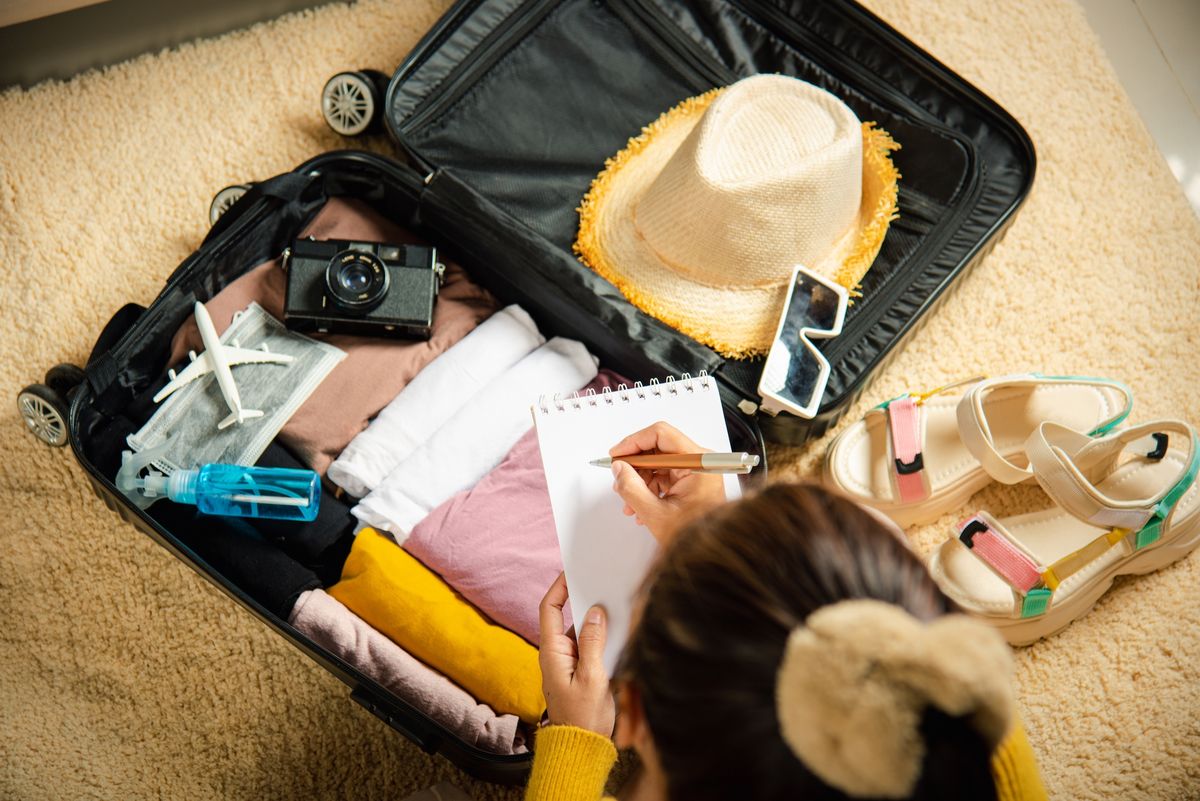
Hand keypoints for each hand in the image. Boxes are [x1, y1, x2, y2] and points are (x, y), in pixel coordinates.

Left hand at [538, 572, 614, 735]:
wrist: (581, 749)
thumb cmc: (583, 718)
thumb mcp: (593, 678)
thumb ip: (593, 643)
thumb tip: (595, 611)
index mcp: (552, 652)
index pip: (550, 609)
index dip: (559, 586)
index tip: (573, 570)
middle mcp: (558, 654)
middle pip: (567, 617)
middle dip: (582, 598)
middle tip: (601, 580)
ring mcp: (569, 663)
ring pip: (581, 631)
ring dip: (596, 618)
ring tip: (614, 600)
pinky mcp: (581, 672)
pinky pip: (590, 646)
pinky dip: (601, 636)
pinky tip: (618, 629)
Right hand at [608, 421, 727, 542]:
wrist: (709, 556)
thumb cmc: (694, 537)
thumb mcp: (655, 513)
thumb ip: (631, 487)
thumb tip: (619, 468)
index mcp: (698, 463)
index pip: (661, 436)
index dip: (634, 442)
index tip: (617, 454)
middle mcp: (700, 463)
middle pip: (658, 450)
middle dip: (635, 467)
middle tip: (619, 479)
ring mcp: (696, 473)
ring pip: (659, 465)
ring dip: (640, 482)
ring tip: (630, 503)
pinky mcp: (692, 483)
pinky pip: (665, 477)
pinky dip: (650, 489)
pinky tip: (641, 507)